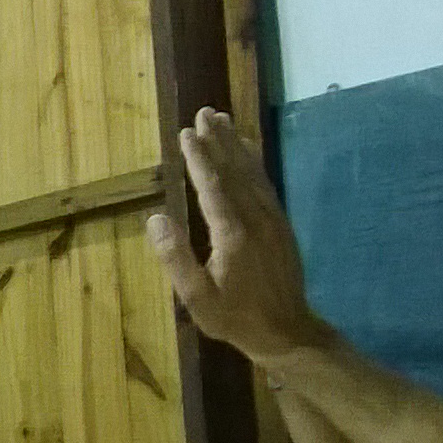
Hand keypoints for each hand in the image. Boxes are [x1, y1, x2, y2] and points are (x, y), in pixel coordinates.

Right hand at [146, 108, 337, 367]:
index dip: (198, 158)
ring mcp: (272, 218)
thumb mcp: (197, 297)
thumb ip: (176, 258)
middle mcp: (255, 218)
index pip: (212, 185)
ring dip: (236, 144)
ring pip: (252, 172)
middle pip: (234, 170)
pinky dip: (254, 162)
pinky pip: (265, 183)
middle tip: (204, 112)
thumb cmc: (235, 317)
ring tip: (222, 119)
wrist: (287, 331)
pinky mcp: (281, 223)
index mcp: (232, 234)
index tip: (186, 133)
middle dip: (218, 140)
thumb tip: (156, 219)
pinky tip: (247, 150)